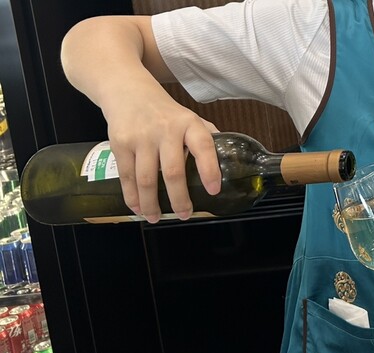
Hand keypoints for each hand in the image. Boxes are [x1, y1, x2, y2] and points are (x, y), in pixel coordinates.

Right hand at [104, 84, 221, 222]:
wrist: (127, 90)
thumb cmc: (165, 112)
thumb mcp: (189, 118)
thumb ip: (206, 138)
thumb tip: (230, 162)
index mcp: (189, 124)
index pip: (204, 147)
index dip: (210, 170)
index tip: (214, 190)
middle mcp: (166, 130)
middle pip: (173, 171)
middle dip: (179, 198)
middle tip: (184, 215)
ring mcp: (141, 137)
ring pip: (147, 179)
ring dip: (152, 204)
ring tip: (156, 217)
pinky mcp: (120, 143)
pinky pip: (127, 176)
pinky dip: (132, 197)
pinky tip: (138, 208)